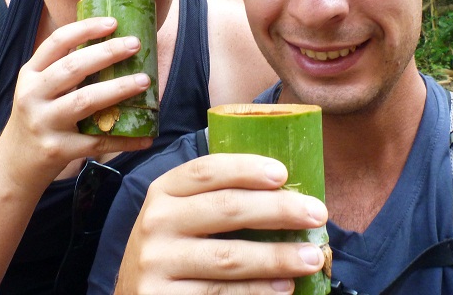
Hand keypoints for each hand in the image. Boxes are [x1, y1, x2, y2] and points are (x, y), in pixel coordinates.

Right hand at [2, 16, 153, 184]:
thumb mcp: (38, 89)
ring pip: (85, 101)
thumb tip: (111, 46)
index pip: (57, 42)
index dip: (85, 29)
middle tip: (135, 44)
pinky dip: (124, 140)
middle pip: (73, 68)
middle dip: (107, 52)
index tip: (113, 22)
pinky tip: (145, 137)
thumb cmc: (37, 119)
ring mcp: (44, 123)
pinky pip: (96, 142)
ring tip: (145, 81)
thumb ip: (64, 70)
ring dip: (118, 88)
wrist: (13, 165)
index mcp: (30, 74)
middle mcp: (32, 95)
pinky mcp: (57, 150)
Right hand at [115, 154, 326, 294]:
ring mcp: (157, 263)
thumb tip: (285, 192)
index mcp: (163, 191)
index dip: (245, 169)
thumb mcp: (180, 214)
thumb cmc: (172, 247)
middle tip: (317, 214)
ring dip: (277, 257)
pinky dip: (257, 292)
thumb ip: (216, 199)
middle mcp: (156, 222)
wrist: (135, 293)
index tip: (283, 174)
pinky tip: (284, 287)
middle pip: (226, 209)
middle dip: (278, 210)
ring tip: (311, 257)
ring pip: (228, 257)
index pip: (207, 170)